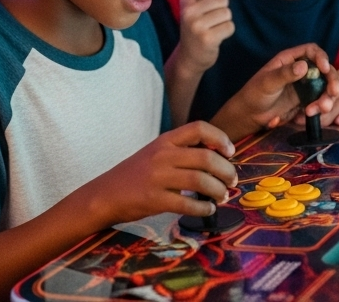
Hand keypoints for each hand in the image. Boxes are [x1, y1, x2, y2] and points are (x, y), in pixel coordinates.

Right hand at [79, 122, 236, 225]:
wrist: (106, 194)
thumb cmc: (135, 174)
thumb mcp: (156, 153)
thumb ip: (181, 152)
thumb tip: (218, 159)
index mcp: (165, 140)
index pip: (198, 128)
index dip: (220, 138)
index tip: (230, 152)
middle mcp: (162, 155)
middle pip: (206, 158)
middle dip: (226, 171)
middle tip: (232, 181)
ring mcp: (158, 177)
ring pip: (200, 181)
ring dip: (218, 191)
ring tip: (222, 196)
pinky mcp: (155, 199)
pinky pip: (188, 204)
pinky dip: (203, 208)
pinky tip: (208, 210)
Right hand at [174, 0, 239, 73]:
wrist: (189, 56)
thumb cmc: (199, 26)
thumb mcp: (204, 5)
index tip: (209, 7)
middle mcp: (189, 11)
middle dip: (222, 9)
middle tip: (210, 21)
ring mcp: (197, 26)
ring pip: (227, 13)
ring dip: (225, 21)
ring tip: (213, 29)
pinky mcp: (207, 39)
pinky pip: (230, 26)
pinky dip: (227, 31)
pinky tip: (216, 37)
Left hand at [219, 44, 338, 133]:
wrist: (250, 116)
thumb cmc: (254, 94)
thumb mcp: (268, 83)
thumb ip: (285, 74)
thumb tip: (304, 66)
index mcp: (289, 60)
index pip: (311, 51)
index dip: (321, 57)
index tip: (324, 69)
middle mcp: (299, 70)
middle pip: (324, 70)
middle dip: (331, 80)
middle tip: (334, 92)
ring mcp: (304, 86)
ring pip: (325, 87)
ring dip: (327, 97)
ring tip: (322, 109)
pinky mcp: (306, 100)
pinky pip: (319, 101)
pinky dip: (320, 108)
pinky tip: (311, 115)